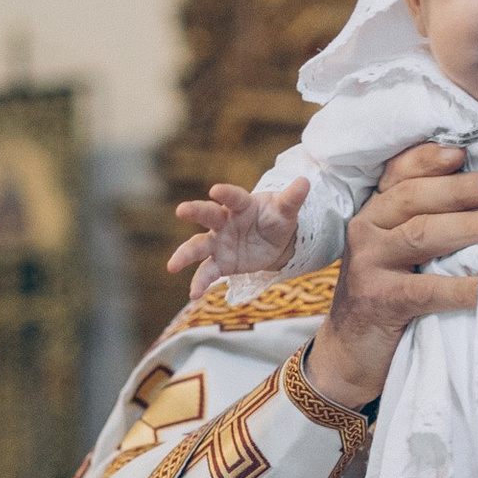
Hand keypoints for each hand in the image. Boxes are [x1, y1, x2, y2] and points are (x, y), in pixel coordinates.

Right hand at [169, 180, 303, 280]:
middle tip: (181, 210)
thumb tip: (306, 181)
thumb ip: (292, 199)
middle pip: (207, 215)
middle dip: (194, 212)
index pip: (233, 197)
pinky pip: (208, 272)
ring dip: (185, 254)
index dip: (225, 193)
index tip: (215, 190)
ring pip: (198, 246)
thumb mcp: (286, 211)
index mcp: (241, 204)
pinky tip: (193, 295)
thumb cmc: (276, 219)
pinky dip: (199, 283)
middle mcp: (225, 221)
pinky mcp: (221, 262)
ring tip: (172, 265)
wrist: (274, 241)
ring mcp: (219, 242)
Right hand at [303, 142, 477, 409]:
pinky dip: (464, 287)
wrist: (349, 353)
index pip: (400, 173)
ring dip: (468, 226)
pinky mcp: (380, 301)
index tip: (465, 151)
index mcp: (374, 211)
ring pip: (421, 234)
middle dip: (460, 189)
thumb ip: (427, 223)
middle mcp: (366, 230)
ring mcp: (368, 265)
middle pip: (414, 198)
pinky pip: (428, 290)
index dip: (430, 158)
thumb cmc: (388, 295)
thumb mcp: (398, 251)